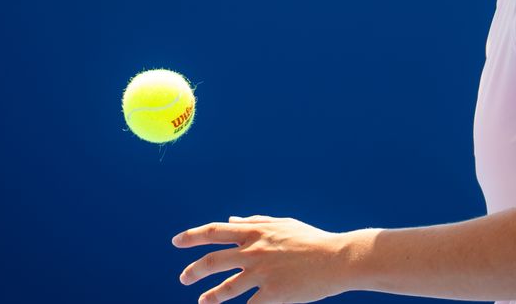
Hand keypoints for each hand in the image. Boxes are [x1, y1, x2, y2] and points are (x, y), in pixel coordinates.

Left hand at [172, 215, 352, 303]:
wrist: (338, 259)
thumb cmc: (312, 240)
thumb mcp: (283, 224)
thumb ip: (255, 222)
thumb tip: (231, 219)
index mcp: (256, 232)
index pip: (215, 231)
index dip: (192, 235)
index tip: (177, 241)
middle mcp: (254, 251)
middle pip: (212, 261)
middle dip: (193, 271)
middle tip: (184, 278)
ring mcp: (262, 273)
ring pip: (225, 288)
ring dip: (211, 297)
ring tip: (203, 302)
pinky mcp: (273, 294)